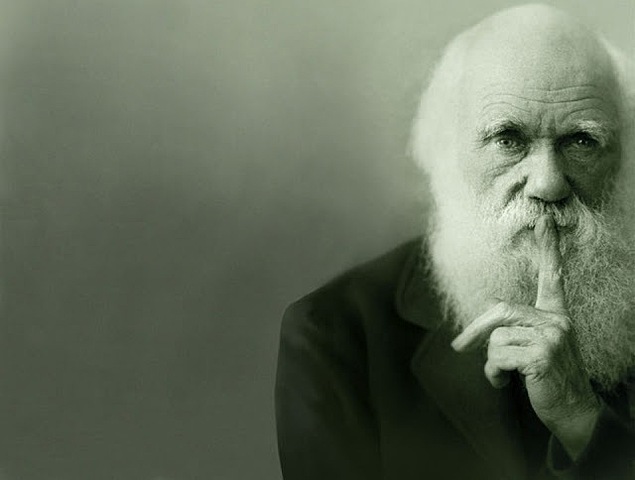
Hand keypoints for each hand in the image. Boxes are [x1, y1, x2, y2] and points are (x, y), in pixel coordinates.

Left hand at [451, 215, 600, 458]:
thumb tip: (486, 316)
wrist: (574, 413)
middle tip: (458, 346)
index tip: (543, 220)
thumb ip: (518, 328)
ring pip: (495, 339)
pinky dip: (494, 374)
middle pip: (500, 311)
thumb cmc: (549, 379)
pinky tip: (506, 383)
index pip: (553, 277)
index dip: (548, 249)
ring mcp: (552, 338)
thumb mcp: (537, 347)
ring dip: (492, 362)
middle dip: (475, 331)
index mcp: (557, 315)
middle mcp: (557, 321)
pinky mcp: (542, 357)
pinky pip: (497, 358)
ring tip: (506, 374)